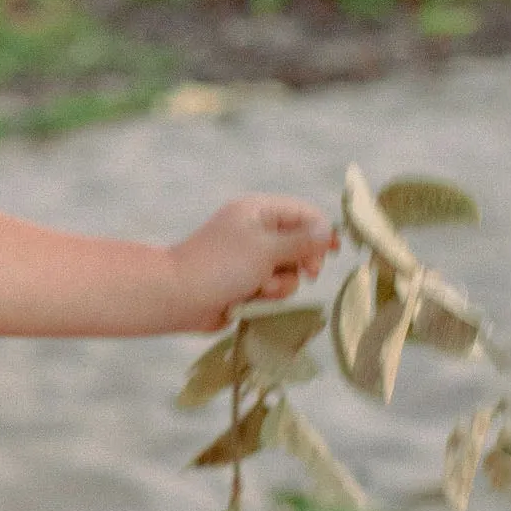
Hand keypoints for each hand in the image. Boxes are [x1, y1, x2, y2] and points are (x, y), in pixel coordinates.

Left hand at [169, 195, 336, 332]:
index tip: (332, 251)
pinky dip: (268, 295)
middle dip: (302, 261)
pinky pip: (275, 289)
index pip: (305, 214)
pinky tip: (250, 298)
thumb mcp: (266, 248)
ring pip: (291, 272)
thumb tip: (328, 230)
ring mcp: (252, 260)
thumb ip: (301, 241)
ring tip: (260, 286)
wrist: (178, 297)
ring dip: (281, 283)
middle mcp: (257, 232)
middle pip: (302, 245)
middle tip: (307, 272)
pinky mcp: (248, 284)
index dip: (322, 231)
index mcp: (258, 211)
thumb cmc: (220, 266)